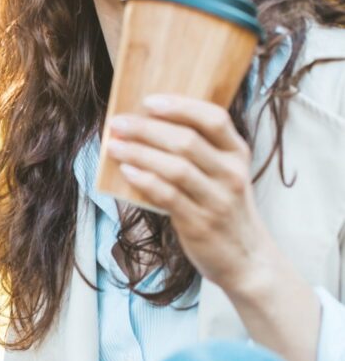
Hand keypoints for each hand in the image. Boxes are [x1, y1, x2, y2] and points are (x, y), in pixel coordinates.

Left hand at [106, 94, 278, 294]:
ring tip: (114, 146)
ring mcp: (217, 200)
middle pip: (187, 141)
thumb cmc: (223, 210)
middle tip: (118, 123)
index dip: (180, 106)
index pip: (214, 118)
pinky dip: (145, 180)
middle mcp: (231, 174)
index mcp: (237, 154)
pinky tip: (127, 171)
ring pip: (175, 167)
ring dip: (140, 153)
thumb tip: (147, 129)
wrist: (247, 259)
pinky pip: (168, 196)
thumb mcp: (223, 176)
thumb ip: (199, 153)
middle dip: (147, 129)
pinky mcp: (200, 223)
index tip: (148, 101)